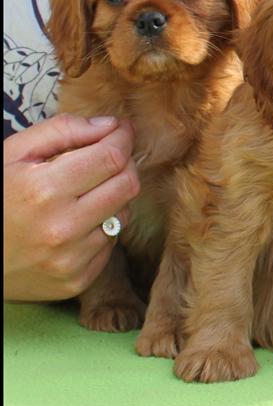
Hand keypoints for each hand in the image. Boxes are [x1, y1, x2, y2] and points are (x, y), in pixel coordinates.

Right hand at [3, 114, 138, 301]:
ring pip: (122, 215)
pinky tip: (73, 224)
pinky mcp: (77, 280)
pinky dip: (100, 228)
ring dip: (111, 198)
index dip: (122, 139)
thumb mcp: (12, 154)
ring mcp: (71, 258)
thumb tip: (110, 125)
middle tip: (107, 158)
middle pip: (127, 185)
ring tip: (81, 194)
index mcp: (43, 190)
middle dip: (124, 165)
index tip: (122, 131)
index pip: (111, 158)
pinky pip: (110, 244)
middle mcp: (62, 227)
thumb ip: (62, 131)